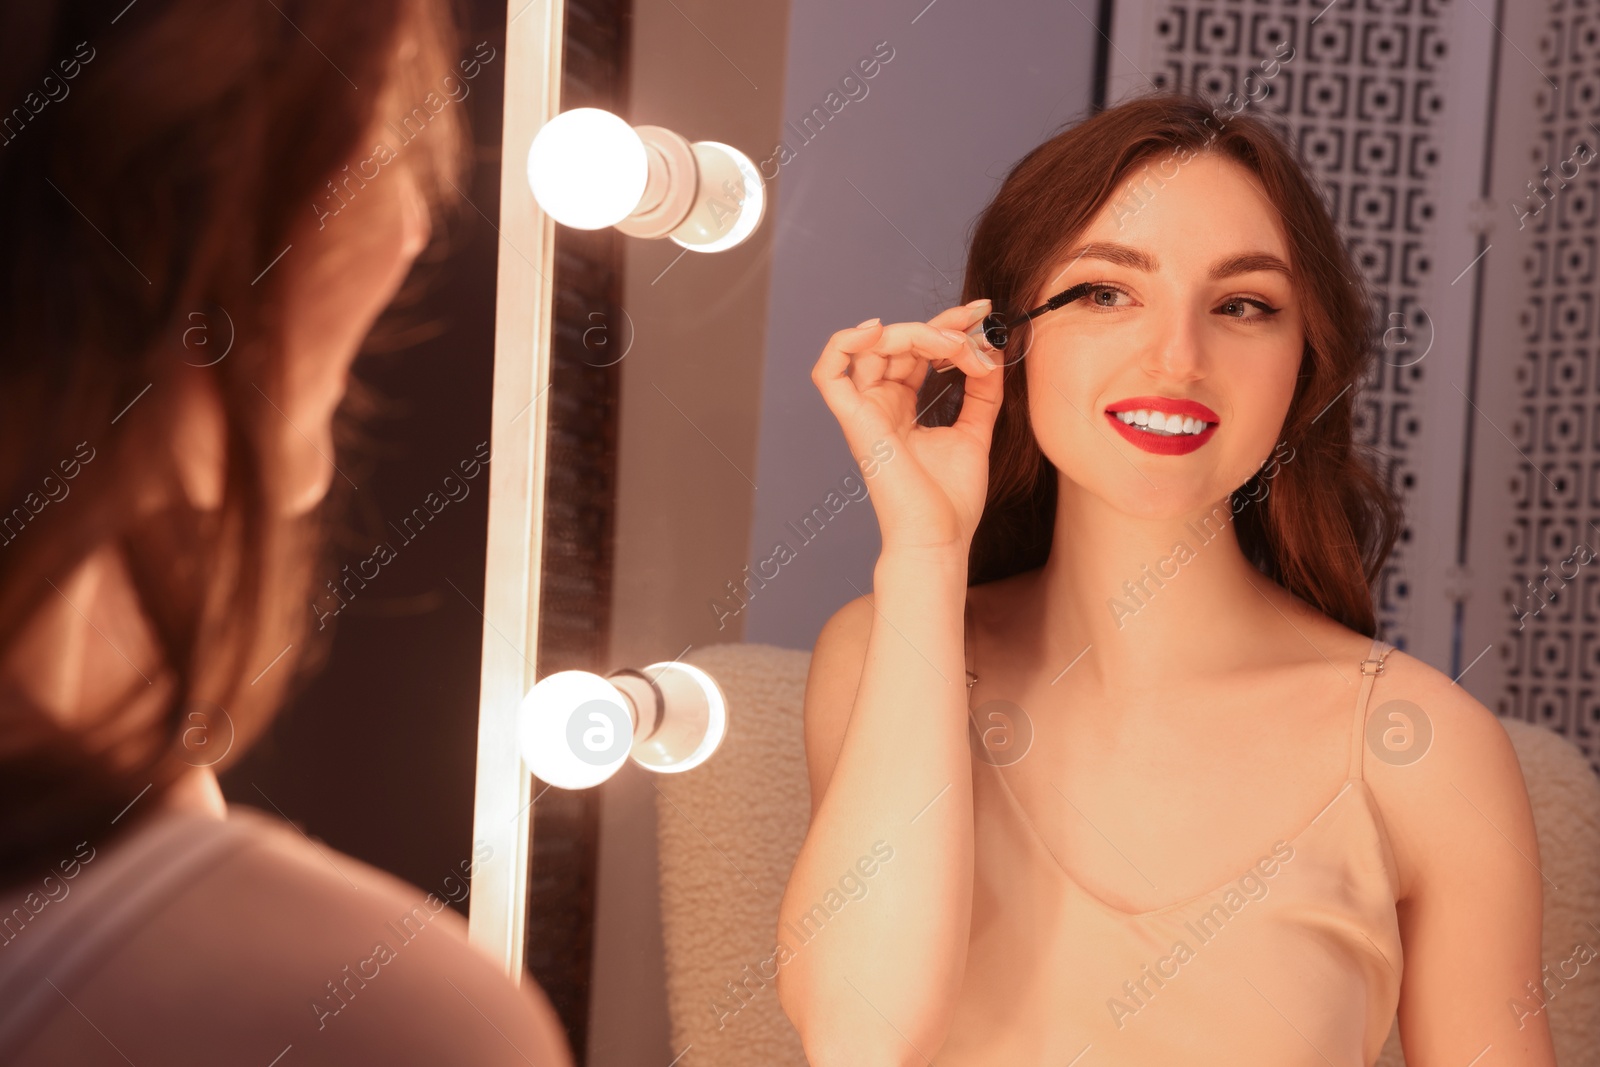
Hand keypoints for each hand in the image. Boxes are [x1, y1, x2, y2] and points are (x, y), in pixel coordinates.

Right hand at [810, 299, 1003, 555]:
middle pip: (898, 343)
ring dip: (918, 333)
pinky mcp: (854, 421)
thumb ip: (982, 394)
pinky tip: (879, 330)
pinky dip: (845, 343)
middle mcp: (879, 406)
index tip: (983, 315)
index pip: (917, 352)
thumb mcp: (974, 433)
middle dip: (941, 325)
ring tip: (955, 345)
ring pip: (874, 347)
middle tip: (976, 324)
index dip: (947, 326)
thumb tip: (992, 354)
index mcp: (902, 410)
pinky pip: (831, 371)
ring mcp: (864, 412)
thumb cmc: (951, 501)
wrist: (939, 536)